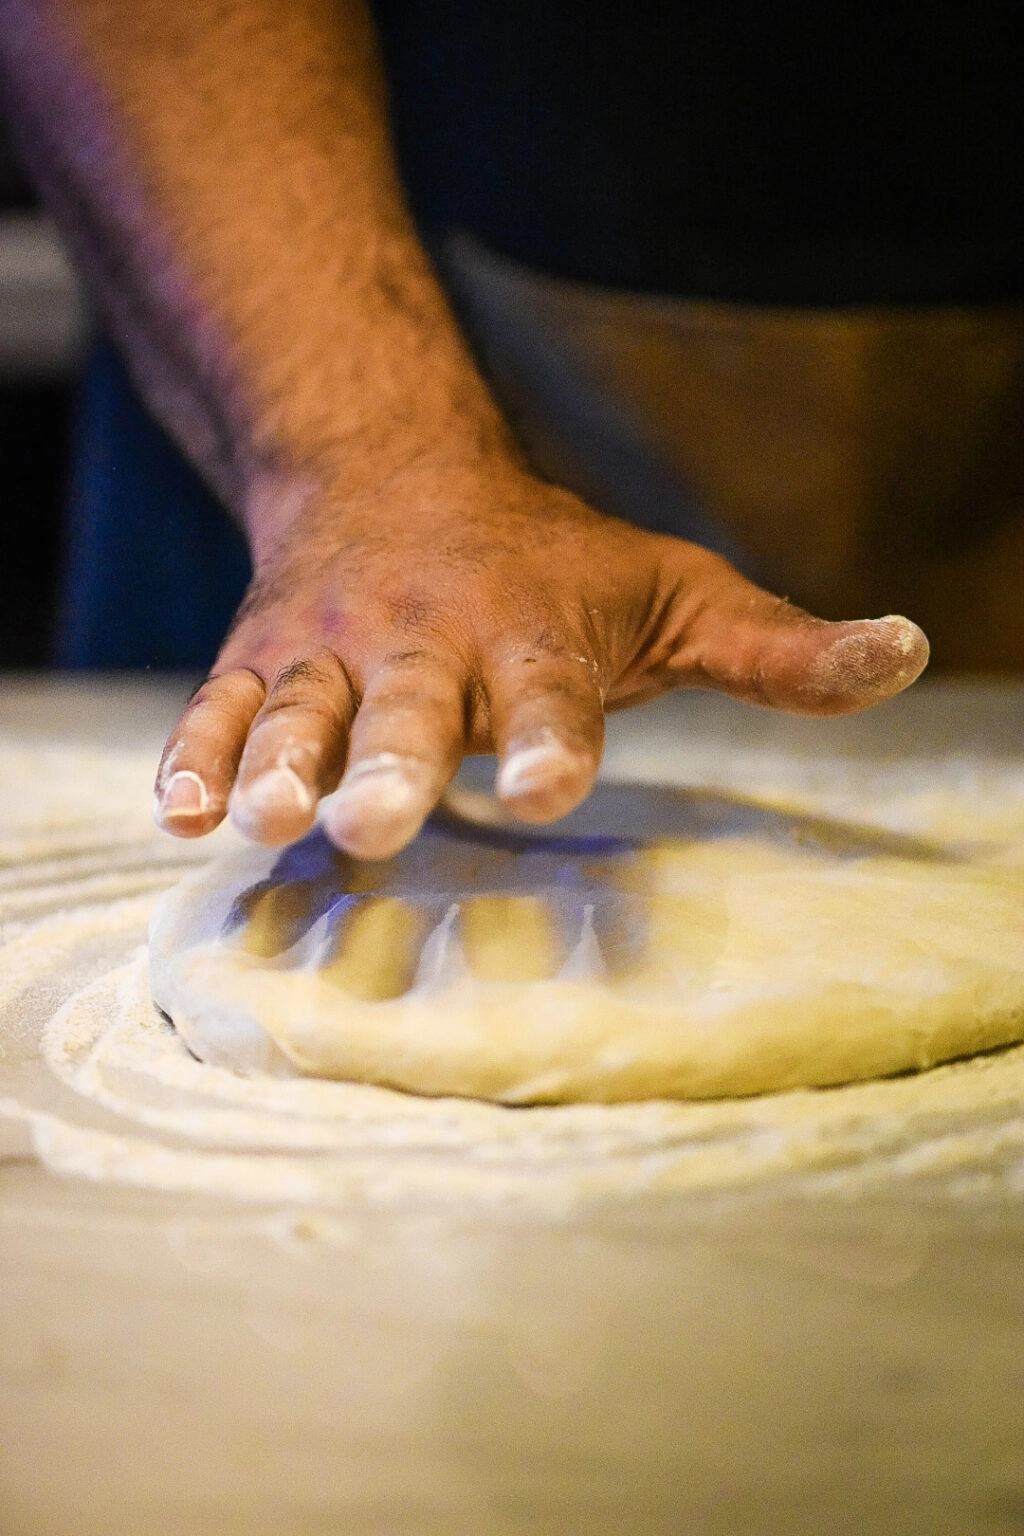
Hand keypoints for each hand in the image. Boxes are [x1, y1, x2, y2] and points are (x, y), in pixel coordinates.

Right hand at [153, 454, 928, 858]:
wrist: (397, 471)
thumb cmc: (555, 562)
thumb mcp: (674, 592)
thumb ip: (777, 647)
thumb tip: (910, 653)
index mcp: (531, 629)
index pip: (547, 691)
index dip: (550, 739)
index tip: (548, 788)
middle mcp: (427, 636)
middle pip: (407, 705)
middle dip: (387, 760)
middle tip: (372, 820)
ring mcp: (335, 645)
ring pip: (300, 707)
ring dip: (277, 761)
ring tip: (260, 818)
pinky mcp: (263, 654)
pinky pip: (223, 706)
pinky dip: (199, 755)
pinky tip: (181, 814)